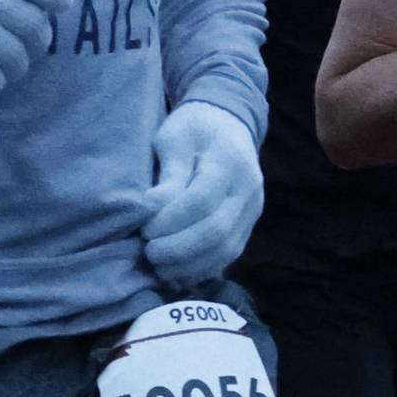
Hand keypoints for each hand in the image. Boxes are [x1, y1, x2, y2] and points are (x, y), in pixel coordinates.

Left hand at [141, 101, 263, 285]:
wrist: (228, 123)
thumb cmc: (194, 128)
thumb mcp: (175, 138)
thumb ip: (169, 174)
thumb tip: (153, 209)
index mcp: (230, 161)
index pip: (201, 200)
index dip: (170, 221)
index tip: (144, 230)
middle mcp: (248, 189)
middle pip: (216, 230)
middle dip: (179, 248)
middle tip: (149, 254)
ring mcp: (252, 210)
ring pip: (226, 248)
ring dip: (191, 265)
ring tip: (160, 269)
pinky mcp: (248, 225)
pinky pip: (229, 255)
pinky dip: (203, 268)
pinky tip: (178, 272)